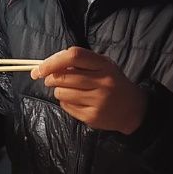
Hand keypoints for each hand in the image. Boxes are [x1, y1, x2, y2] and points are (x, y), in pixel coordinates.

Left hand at [31, 47, 147, 133]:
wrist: (132, 108)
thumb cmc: (111, 82)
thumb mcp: (102, 65)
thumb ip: (80, 62)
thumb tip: (49, 64)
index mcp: (103, 64)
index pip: (74, 56)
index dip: (53, 61)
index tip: (40, 68)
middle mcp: (102, 82)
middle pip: (64, 77)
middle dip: (50, 78)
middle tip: (49, 79)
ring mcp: (98, 100)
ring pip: (62, 93)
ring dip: (58, 90)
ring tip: (68, 90)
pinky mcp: (93, 117)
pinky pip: (67, 106)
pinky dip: (65, 102)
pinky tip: (75, 100)